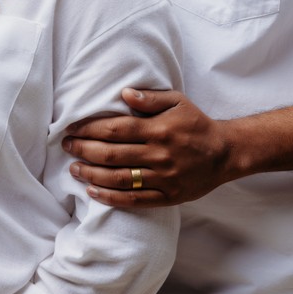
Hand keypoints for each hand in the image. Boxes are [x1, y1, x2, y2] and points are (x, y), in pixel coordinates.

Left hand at [63, 87, 231, 206]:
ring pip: (119, 178)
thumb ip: (150, 98)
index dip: (89, 129)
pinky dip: (110, 197)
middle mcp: (158, 154)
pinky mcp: (167, 196)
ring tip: (74, 168)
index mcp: (158, 130)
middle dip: (83, 150)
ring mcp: (163, 177)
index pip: (115, 129)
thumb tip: (123, 93)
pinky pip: (134, 199)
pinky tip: (92, 191)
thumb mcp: (178, 102)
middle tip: (66, 146)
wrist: (225, 153)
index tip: (72, 129)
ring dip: (91, 173)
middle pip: (111, 154)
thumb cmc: (197, 124)